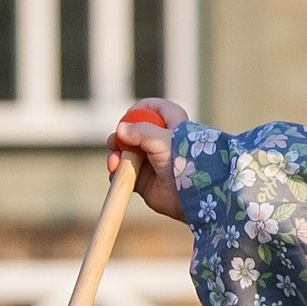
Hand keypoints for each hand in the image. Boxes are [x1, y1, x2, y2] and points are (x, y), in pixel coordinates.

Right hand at [108, 97, 188, 221]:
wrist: (192, 197)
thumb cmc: (185, 163)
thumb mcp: (163, 140)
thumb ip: (140, 131)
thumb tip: (120, 131)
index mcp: (171, 125)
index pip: (152, 108)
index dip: (137, 110)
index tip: (129, 119)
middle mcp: (159, 142)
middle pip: (131, 132)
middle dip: (119, 137)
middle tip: (114, 143)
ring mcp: (150, 161)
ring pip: (124, 153)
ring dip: (115, 156)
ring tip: (114, 163)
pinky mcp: (143, 180)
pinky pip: (123, 173)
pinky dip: (117, 173)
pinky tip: (116, 174)